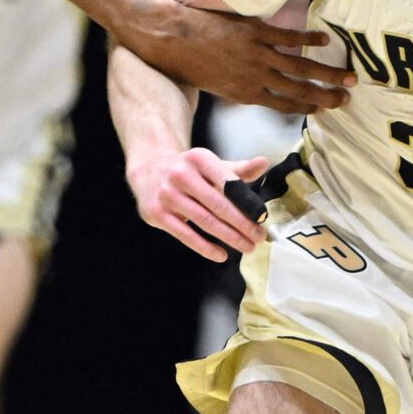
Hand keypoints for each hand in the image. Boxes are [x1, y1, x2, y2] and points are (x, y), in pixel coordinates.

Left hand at [123, 0, 351, 114]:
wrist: (169, 37)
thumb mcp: (213, 84)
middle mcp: (255, 78)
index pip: (285, 105)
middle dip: (327, 95)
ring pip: (300, 66)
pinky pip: (288, 37)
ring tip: (350, 75)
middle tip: (349, 97)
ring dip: (328, 72)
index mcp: (244, 94)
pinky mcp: (254, 32)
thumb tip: (253, 90)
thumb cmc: (186, 62)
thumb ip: (237, 87)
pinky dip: (309, 39)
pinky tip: (325, 41)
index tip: (326, 107)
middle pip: (300, 90)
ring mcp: (257, 54)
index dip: (309, 107)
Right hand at [130, 149, 266, 261]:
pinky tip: (221, 255)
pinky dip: (205, 247)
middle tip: (259, 238)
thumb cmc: (189, 172)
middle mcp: (181, 174)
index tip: (263, 218)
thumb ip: (238, 170)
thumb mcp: (211, 166)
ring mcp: (167, 195)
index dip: (248, 204)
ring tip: (247, 247)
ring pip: (205, 221)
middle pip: (219, 205)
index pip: (229, 184)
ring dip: (230, 237)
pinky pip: (186, 235)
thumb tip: (264, 163)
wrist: (148, 172)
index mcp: (199, 158)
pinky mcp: (157, 213)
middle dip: (243, 224)